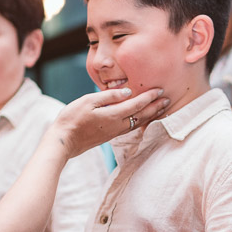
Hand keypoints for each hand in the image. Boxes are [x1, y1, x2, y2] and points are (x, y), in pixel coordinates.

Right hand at [51, 88, 168, 157]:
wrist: (63, 141)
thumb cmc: (72, 119)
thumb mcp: (88, 101)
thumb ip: (108, 96)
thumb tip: (127, 92)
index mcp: (113, 115)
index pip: (136, 104)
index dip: (149, 97)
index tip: (160, 90)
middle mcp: (117, 125)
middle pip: (142, 115)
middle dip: (156, 107)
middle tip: (168, 99)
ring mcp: (114, 132)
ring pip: (138, 123)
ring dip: (151, 115)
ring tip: (161, 109)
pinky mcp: (110, 136)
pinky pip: (130, 128)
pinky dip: (141, 122)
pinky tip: (142, 120)